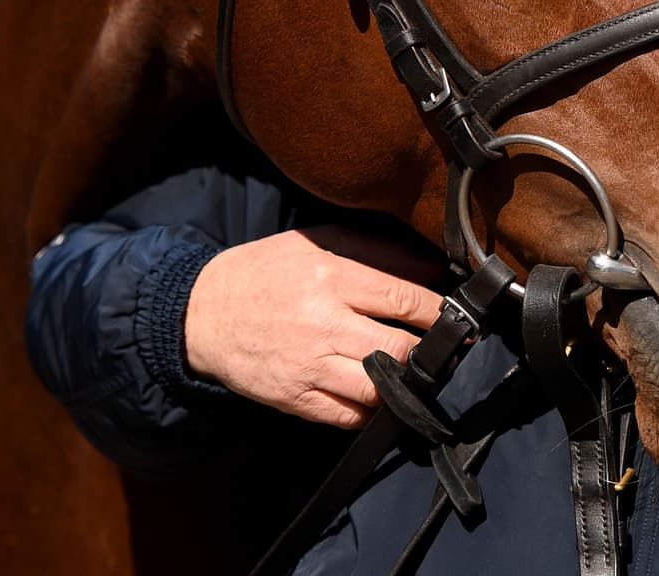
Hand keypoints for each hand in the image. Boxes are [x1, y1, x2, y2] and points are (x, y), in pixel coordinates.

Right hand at [183, 225, 445, 428]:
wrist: (201, 314)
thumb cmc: (265, 272)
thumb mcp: (314, 242)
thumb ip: (373, 250)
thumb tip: (428, 267)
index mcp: (330, 277)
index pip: (402, 298)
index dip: (437, 311)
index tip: (457, 317)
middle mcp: (322, 323)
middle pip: (398, 348)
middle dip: (431, 353)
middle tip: (447, 352)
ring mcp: (308, 365)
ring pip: (378, 388)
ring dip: (407, 386)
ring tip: (421, 377)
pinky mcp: (294, 398)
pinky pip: (348, 416)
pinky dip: (374, 412)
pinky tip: (385, 399)